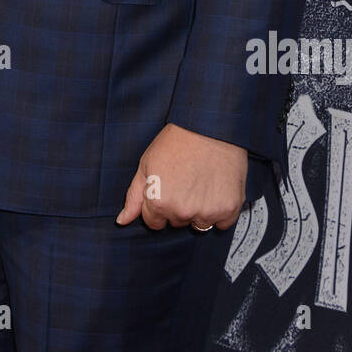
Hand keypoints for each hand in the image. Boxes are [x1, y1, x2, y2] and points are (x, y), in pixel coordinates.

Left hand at [116, 122, 246, 230]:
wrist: (209, 127)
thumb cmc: (177, 141)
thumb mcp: (146, 164)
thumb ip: (134, 196)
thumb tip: (123, 220)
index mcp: (159, 202)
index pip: (154, 222)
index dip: (159, 204)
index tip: (167, 189)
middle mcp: (182, 211)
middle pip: (176, 222)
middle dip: (178, 206)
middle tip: (184, 181)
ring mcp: (207, 212)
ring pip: (199, 224)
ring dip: (199, 211)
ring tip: (201, 183)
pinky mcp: (229, 208)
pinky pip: (223, 223)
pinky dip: (221, 211)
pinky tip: (216, 189)